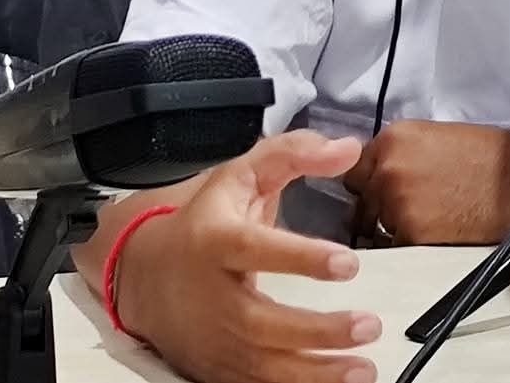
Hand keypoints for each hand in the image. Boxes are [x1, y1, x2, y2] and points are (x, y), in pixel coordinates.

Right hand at [115, 131, 381, 382]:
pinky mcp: (215, 368)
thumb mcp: (241, 175)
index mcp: (216, 241)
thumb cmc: (203, 222)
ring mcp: (212, 338)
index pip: (257, 249)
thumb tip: (347, 149)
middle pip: (262, 322)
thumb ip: (294, 155)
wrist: (140, 272)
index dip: (301, 258)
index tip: (348, 263)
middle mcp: (211, 296)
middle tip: (368, 325)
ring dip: (315, 372)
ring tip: (363, 367)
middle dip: (317, 331)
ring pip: (262, 365)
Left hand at [343, 121, 509, 245]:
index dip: (367, 183)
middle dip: (375, 207)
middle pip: (360, 199)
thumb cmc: (485, 156)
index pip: (353, 168)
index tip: (377, 192)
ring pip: (374, 225)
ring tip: (424, 223)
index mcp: (391, 139)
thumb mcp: (432, 138)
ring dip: (390, 228)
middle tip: (403, 211)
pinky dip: (407, 245)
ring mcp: (395, 202)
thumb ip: (398, 153)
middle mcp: (386, 168)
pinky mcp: (411, 232)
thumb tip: (377, 174)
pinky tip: (432, 236)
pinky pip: (394, 246)